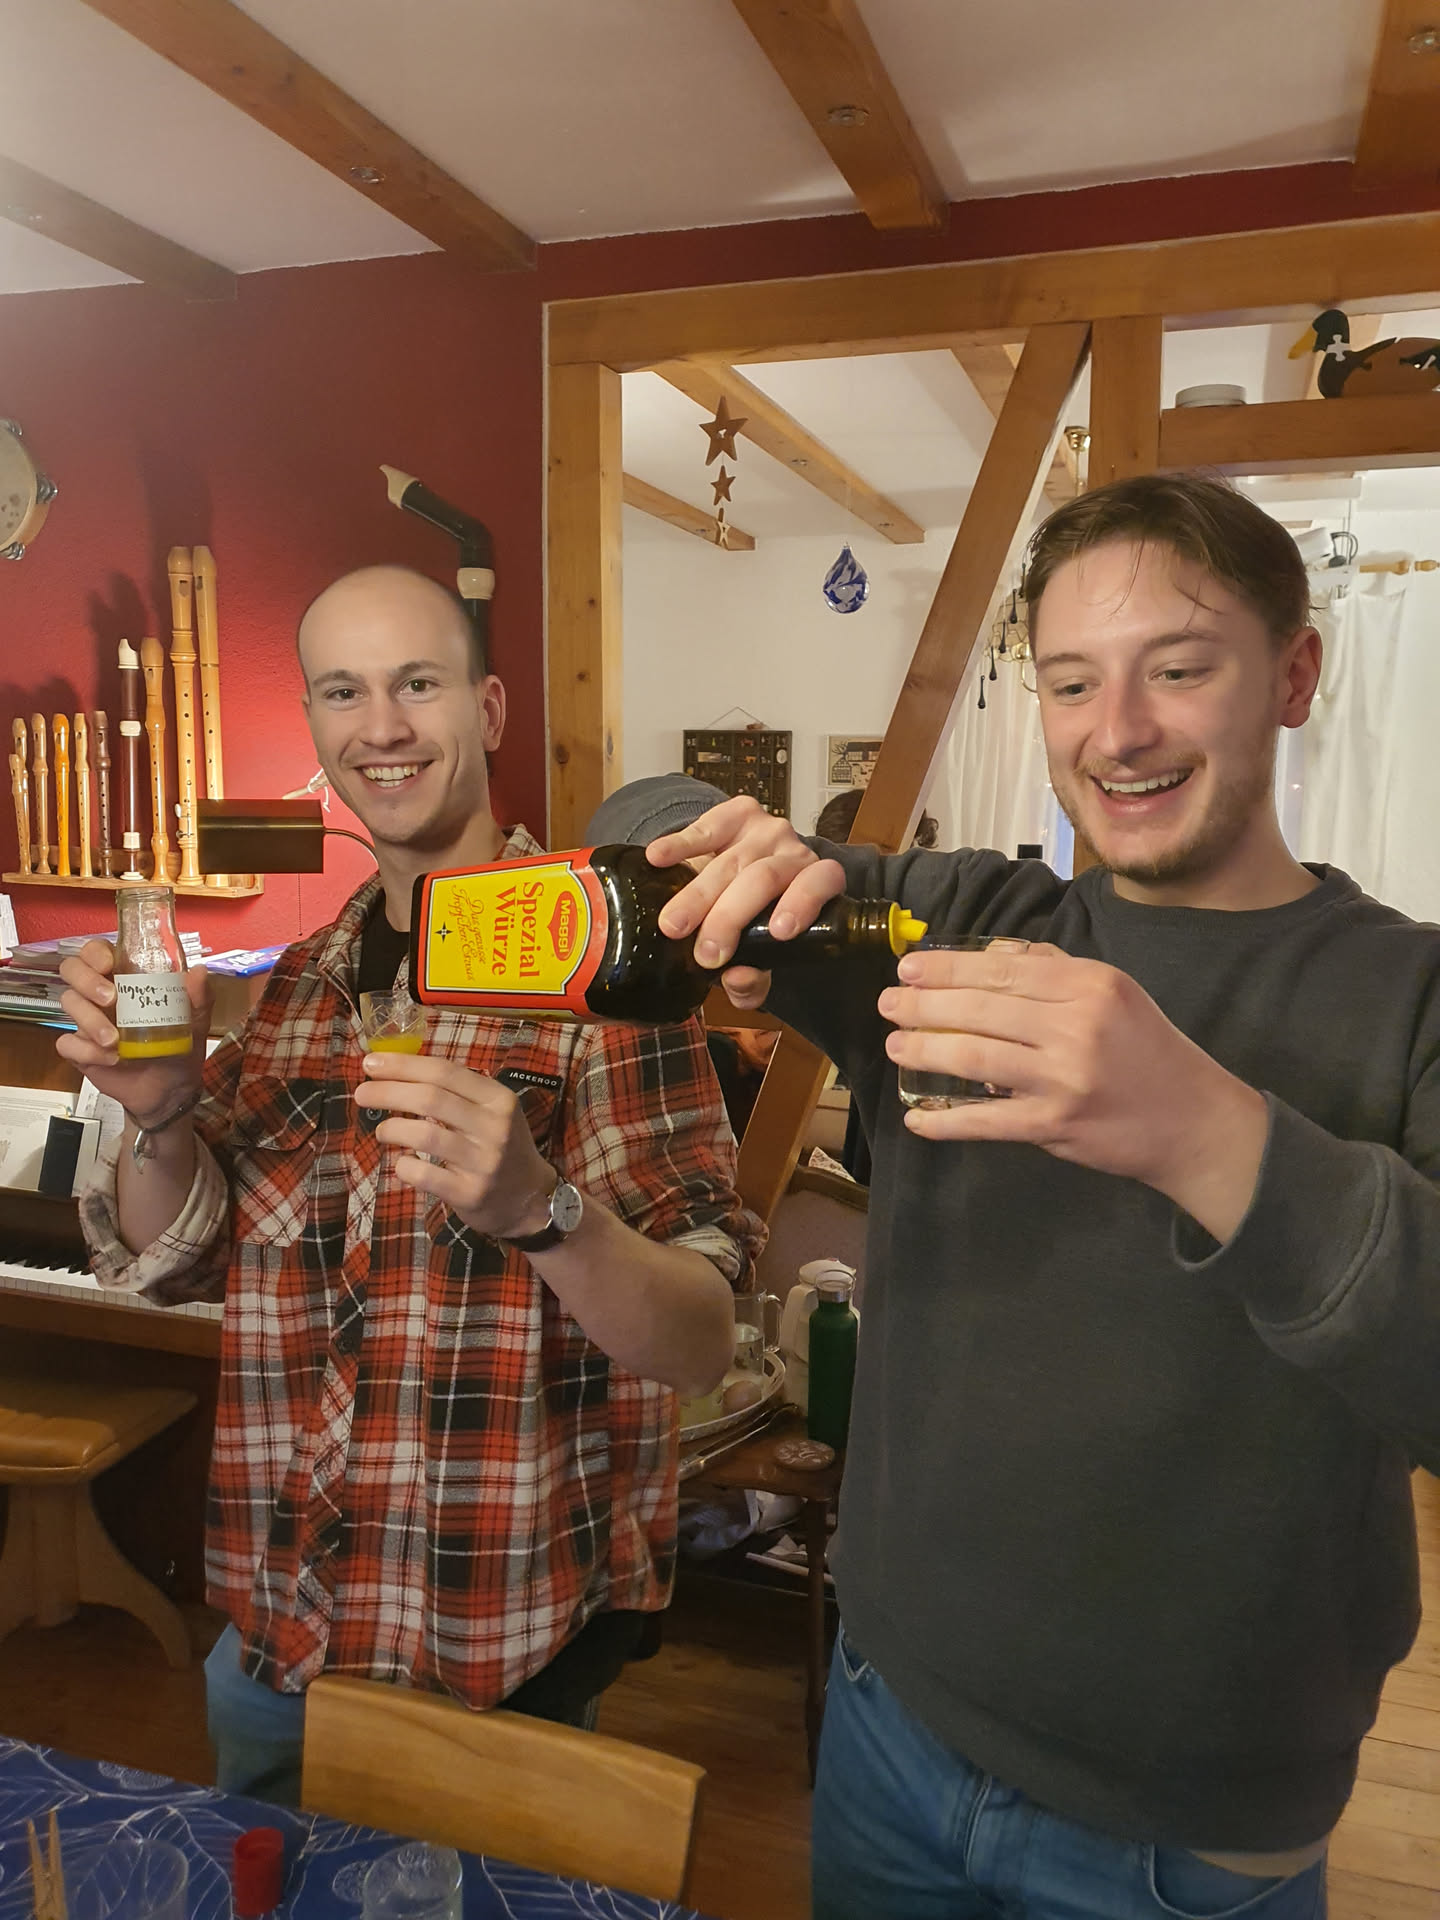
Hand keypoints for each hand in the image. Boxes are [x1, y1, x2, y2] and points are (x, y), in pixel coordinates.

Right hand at [57, 940, 209, 1123]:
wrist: (171, 1090)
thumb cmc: (179, 1047)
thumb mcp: (196, 1021)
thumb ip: (200, 996)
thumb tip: (199, 971)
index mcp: (126, 980)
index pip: (97, 952)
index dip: (95, 952)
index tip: (108, 963)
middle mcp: (101, 995)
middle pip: (72, 969)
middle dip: (86, 980)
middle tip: (110, 999)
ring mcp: (87, 1021)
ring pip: (69, 1002)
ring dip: (90, 1020)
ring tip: (114, 1040)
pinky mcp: (80, 1049)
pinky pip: (67, 1043)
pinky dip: (86, 1050)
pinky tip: (111, 1059)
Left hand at [356, 1051, 556, 1239]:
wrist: (530, 1200)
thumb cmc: (501, 1147)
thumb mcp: (490, 1112)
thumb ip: (455, 1092)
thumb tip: (396, 1069)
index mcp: (498, 1099)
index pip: (445, 1072)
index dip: (403, 1065)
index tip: (371, 1063)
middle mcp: (494, 1127)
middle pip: (431, 1099)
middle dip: (388, 1092)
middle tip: (362, 1093)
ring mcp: (484, 1162)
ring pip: (424, 1135)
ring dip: (392, 1129)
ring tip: (382, 1131)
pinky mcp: (470, 1193)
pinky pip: (424, 1175)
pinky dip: (403, 1166)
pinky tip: (401, 1162)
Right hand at [647, 794, 844, 1007]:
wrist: (737, 875)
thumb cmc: (755, 921)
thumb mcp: (759, 954)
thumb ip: (753, 979)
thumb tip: (738, 978)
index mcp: (815, 882)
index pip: (820, 883)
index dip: (803, 903)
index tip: (778, 931)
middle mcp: (794, 851)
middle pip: (763, 879)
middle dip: (730, 918)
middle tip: (705, 953)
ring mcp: (765, 829)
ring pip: (730, 862)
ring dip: (698, 895)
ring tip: (673, 925)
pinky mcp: (735, 814)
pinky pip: (708, 827)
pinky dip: (681, 845)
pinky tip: (658, 858)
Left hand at [879, 943, 1268, 1240]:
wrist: (1192, 1121)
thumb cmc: (1147, 1050)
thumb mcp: (1116, 992)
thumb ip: (1056, 969)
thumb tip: (991, 953)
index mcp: (1089, 984)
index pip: (1002, 967)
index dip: (948, 968)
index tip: (910, 968)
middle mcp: (1076, 1025)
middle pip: (980, 1008)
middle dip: (924, 1006)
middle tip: (889, 1004)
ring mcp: (1064, 1078)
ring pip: (974, 1057)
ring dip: (924, 1051)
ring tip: (895, 1046)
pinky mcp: (1055, 1125)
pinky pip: (987, 1121)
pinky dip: (946, 1121)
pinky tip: (918, 1119)